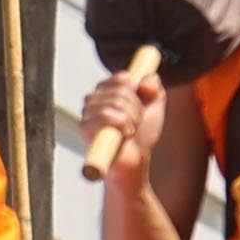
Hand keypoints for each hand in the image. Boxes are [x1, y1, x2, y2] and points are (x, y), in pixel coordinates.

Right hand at [81, 67, 166, 185]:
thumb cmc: (141, 136)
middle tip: (137, 123)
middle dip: (137, 108)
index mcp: (107, 92)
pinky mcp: (84, 127)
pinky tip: (125, 134)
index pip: (122, 78)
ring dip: (131, 118)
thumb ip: (155, 90)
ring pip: (114, 101)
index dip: (138, 92)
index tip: (142, 107)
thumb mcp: (155, 109)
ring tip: (131, 131)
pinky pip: (105, 114)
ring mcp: (87, 113)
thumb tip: (147, 78)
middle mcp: (94, 100)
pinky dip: (122, 124)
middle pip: (121, 90)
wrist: (134, 162)